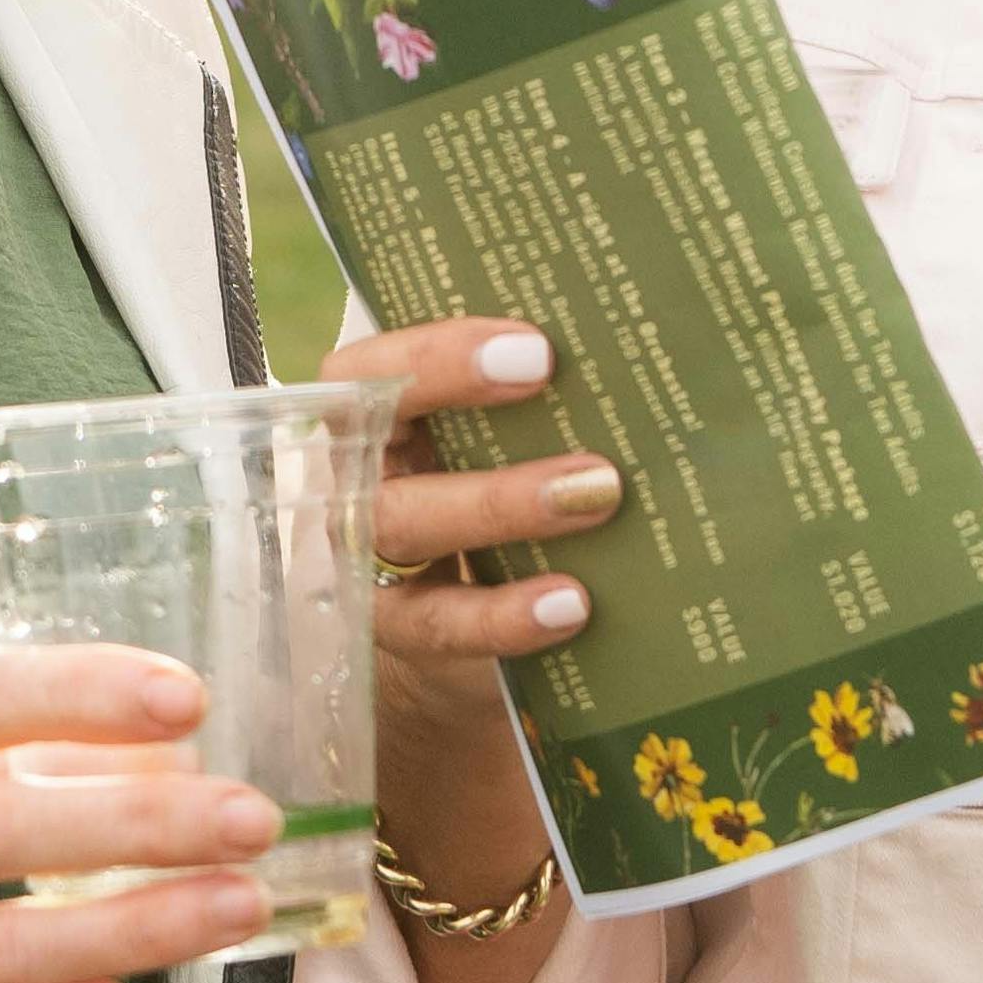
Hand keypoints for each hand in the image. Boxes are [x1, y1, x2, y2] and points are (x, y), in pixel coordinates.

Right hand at [336, 316, 612, 769]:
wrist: (451, 632)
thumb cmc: (483, 493)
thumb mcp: (490, 445)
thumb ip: (528, 404)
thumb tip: (629, 367)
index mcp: (370, 416)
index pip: (371, 370)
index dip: (440, 356)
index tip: (536, 350)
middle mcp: (353, 478)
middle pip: (375, 439)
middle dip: (461, 399)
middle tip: (572, 415)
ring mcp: (363, 559)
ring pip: (403, 525)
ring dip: (500, 506)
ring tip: (596, 497)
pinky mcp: (397, 631)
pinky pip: (440, 622)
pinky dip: (505, 614)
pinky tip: (573, 604)